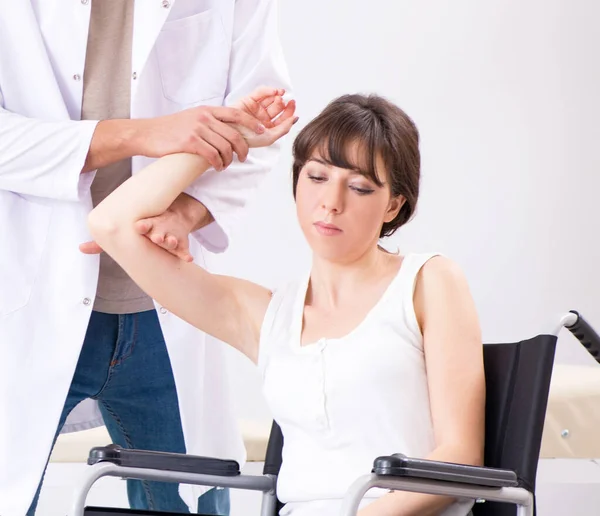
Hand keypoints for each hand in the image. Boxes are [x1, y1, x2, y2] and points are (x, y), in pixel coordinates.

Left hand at [80, 194, 210, 261]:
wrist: (174, 214)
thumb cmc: (146, 225)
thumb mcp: (128, 229)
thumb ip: (105, 241)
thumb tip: (81, 248)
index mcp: (144, 224)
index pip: (142, 224)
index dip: (142, 226)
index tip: (138, 227)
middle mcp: (157, 228)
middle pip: (158, 231)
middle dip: (159, 235)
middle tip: (158, 238)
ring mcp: (170, 234)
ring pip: (171, 239)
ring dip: (171, 241)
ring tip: (171, 243)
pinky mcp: (181, 242)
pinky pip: (184, 249)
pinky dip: (185, 255)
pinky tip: (187, 260)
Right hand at [133, 104, 267, 170]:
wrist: (147, 133)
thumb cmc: (169, 129)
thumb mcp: (192, 118)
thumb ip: (209, 121)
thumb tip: (226, 132)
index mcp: (207, 110)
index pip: (237, 113)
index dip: (252, 123)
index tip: (261, 131)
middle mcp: (204, 117)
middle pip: (234, 134)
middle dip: (242, 149)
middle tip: (243, 158)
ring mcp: (197, 129)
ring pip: (224, 147)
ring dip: (229, 160)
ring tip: (225, 166)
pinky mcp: (190, 142)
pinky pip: (212, 155)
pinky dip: (218, 163)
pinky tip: (217, 167)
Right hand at [230, 87, 297, 148]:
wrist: (229, 135)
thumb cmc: (247, 139)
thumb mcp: (270, 137)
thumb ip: (284, 128)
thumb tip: (295, 118)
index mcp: (268, 128)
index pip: (282, 118)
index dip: (289, 112)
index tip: (293, 106)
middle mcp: (262, 118)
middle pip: (277, 108)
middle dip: (284, 103)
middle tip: (288, 100)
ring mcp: (255, 109)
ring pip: (269, 99)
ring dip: (276, 95)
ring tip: (280, 94)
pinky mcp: (248, 101)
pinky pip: (260, 93)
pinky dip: (268, 91)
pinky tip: (274, 91)